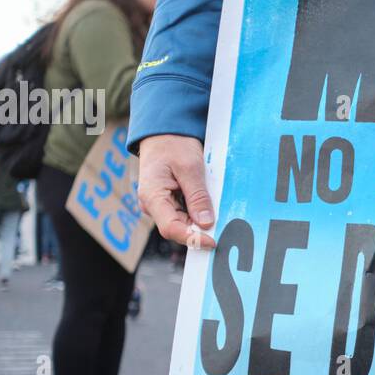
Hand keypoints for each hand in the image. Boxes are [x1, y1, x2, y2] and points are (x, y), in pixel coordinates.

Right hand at [137, 134, 216, 248]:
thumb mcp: (190, 167)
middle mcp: (152, 204)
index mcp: (152, 196)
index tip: (213, 240)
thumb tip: (206, 223)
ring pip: (182, 222)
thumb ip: (197, 196)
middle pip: (177, 228)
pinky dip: (198, 213)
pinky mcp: (167, 202)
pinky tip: (209, 206)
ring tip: (217, 210)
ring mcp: (159, 204)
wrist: (163, 133)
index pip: (171, 228)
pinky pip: (184, 213)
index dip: (193, 238)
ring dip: (200, 221)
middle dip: (199, 231)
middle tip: (222, 226)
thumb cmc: (173, 145)